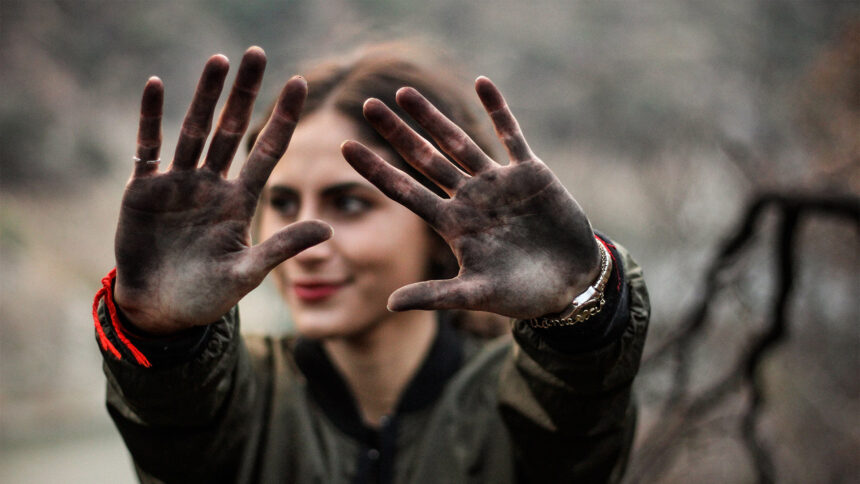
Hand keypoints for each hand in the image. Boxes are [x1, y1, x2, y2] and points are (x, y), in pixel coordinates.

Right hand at [114, 47, 330, 332]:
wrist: (161, 311)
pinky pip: (148, 148)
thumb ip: (282, 247)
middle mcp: (212, 185)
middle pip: (231, 129)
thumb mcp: (249, 272)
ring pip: (195, 130)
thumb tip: (329, 227)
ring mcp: (178, 184)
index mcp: (240, 201)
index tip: (299, 83)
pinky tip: (156, 86)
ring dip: (205, 96)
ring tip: (218, 60)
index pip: (267, 150)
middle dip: (244, 93)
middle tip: (256, 54)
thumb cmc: (207, 296)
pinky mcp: (144, 191)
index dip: (282, 118)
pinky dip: (151, 119)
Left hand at [341, 77, 599, 318]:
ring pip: (459, 141)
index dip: (376, 169)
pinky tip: (481, 83)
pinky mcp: (530, 174)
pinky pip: (511, 135)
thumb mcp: (476, 295)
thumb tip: (387, 304)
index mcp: (452, 225)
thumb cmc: (523, 294)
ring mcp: (498, 183)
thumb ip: (435, 296)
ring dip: (433, 117)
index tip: (345, 147)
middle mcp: (469, 198)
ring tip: (405, 93)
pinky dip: (498, 110)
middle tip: (367, 105)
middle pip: (424, 158)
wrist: (571, 283)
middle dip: (397, 132)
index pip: (405, 191)